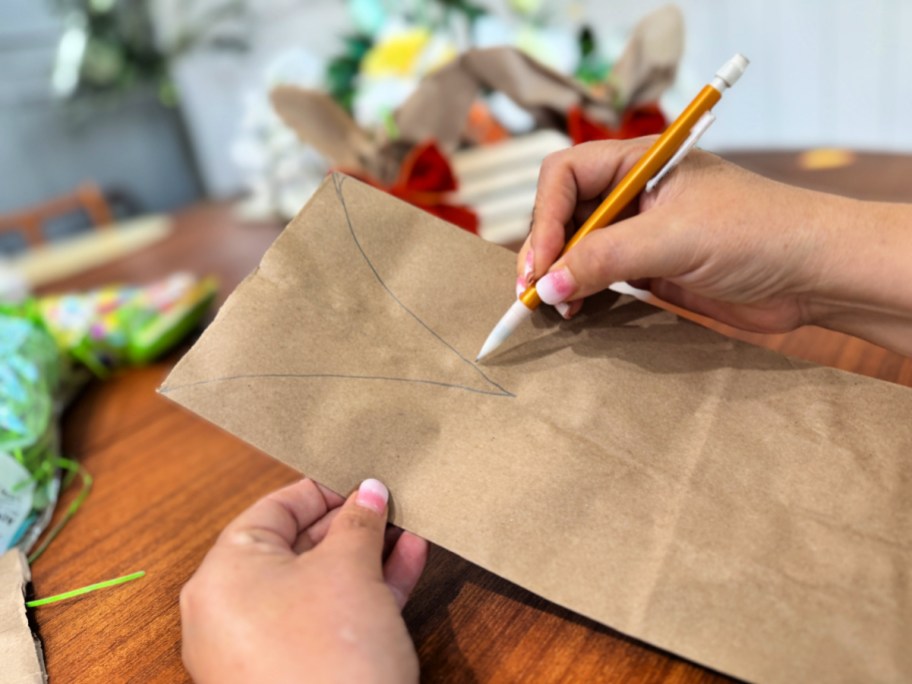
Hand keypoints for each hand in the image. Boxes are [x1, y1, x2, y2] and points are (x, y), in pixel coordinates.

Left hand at [181, 478, 427, 683]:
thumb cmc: (329, 656)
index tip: (363, 479)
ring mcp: (259, 649)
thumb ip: (359, 521)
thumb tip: (370, 490)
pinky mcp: (292, 675)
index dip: (323, 489)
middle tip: (393, 504)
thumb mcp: (350, 570)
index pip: (273, 510)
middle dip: (352, 525)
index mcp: (224, 574)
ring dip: (366, 557)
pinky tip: (407, 566)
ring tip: (410, 532)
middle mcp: (230, 611)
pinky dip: (362, 595)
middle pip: (296, 548)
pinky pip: (325, 621)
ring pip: (318, 586)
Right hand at [517, 139, 911, 353]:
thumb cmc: (759, 233)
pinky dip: (583, 293)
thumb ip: (606, 258)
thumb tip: (546, 285)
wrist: (815, 276)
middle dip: (545, 250)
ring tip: (556, 307)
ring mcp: (643, 232)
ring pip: (579, 248)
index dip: (544, 217)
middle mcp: (635, 193)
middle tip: (533, 291)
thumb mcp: (675, 238)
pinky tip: (576, 310)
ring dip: (560, 276)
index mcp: (640, 162)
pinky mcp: (653, 268)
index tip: (540, 264)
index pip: (566, 176)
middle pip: (565, 213)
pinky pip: (601, 277)